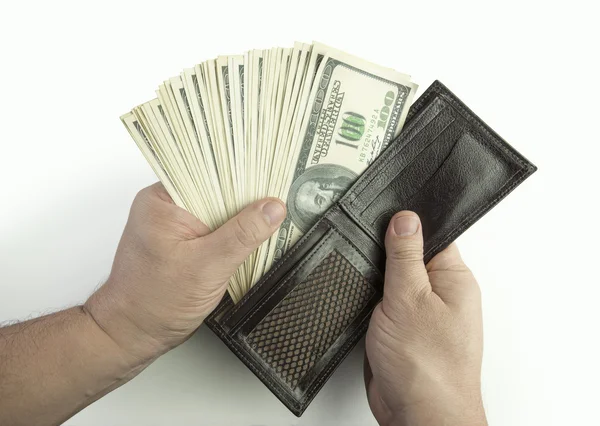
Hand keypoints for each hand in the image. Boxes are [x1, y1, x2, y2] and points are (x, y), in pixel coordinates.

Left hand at [85, 183, 285, 363]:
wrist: (132, 334)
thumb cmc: (153, 302)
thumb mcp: (207, 266)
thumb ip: (242, 235)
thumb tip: (273, 209)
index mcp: (162, 200)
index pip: (209, 173)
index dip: (242, 175)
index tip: (271, 181)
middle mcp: (166, 206)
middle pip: (216, 190)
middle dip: (245, 201)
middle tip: (275, 205)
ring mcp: (174, 225)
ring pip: (218, 211)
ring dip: (240, 221)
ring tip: (266, 223)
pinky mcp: (183, 242)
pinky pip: (215, 228)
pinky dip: (232, 236)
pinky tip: (248, 243)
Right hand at [364, 211, 486, 425]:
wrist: (418, 416)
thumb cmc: (428, 368)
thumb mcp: (410, 298)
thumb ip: (405, 256)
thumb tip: (406, 219)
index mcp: (454, 280)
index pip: (432, 236)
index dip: (407, 225)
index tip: (383, 219)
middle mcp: (441, 295)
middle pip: (409, 257)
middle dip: (386, 256)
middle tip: (369, 255)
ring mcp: (421, 314)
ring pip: (393, 282)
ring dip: (377, 283)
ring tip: (367, 285)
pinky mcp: (402, 330)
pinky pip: (384, 305)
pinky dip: (372, 303)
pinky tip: (364, 304)